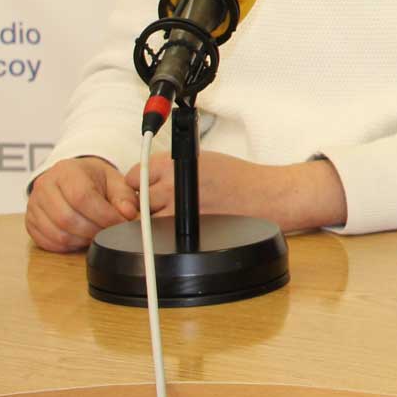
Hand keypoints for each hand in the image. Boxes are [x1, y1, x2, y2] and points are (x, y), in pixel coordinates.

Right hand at [25, 156, 137, 252]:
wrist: (69, 177)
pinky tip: (81, 238)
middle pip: (67, 218)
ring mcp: (34, 206)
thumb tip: (129, 214)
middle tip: (109, 232)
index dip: (103, 214)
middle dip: (93, 230)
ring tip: (97, 234)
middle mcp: (44, 186)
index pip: (82, 197)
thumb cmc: (92, 178)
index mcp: (66, 171)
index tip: (120, 222)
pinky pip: (48, 242)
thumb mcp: (113, 179)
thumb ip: (124, 196)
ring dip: (82, 240)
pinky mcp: (30, 222)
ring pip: (57, 233)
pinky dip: (68, 246)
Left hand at [125, 153, 346, 232]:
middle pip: (136, 201)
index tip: (148, 187)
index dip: (139, 183)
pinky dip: (168, 234)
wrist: (263, 195)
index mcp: (173, 163)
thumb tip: (145, 181)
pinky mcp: (187, 230)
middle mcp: (171, 185)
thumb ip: (169, 169)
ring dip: (155, 220)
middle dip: (145, 204)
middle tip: (165, 202)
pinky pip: (164, 235)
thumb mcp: (200, 160)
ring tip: (178, 213)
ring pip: (147, 221)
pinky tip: (186, 225)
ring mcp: (177, 210)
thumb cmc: (236, 177)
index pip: (133, 176)